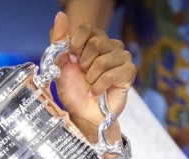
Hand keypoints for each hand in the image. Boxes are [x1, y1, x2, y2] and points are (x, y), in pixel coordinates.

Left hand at [49, 12, 134, 134]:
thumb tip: (60, 14)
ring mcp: (122, 58)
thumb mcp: (60, 63)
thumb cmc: (73, 90)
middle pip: (97, 42)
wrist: (83, 114)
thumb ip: (59, 39)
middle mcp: (110, 45)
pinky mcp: (129, 72)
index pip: (87, 28)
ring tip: (90, 85)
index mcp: (94, 40)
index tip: (72, 60)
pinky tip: (96, 93)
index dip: (76, 44)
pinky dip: (99, 86)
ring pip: (103, 60)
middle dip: (84, 63)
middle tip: (83, 75)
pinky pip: (111, 74)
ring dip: (91, 77)